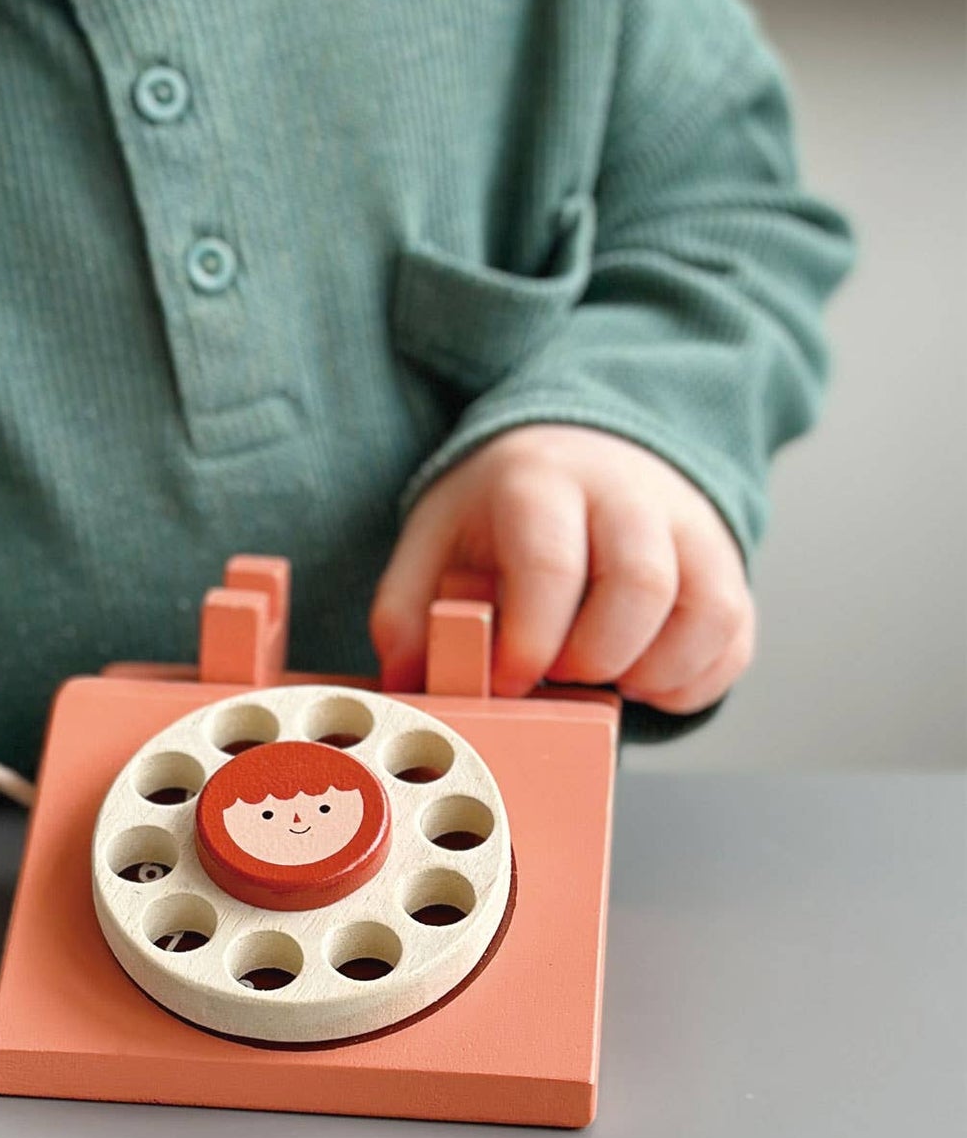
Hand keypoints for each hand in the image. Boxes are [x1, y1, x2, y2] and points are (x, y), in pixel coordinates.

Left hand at [369, 423, 754, 711]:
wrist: (582, 452)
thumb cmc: (504, 512)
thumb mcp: (437, 540)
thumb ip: (407, 611)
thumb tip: (404, 686)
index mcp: (542, 480)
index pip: (550, 562)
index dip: (529, 640)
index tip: (509, 680)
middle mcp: (628, 492)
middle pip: (641, 583)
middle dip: (595, 658)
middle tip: (559, 676)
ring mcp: (688, 526)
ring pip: (707, 611)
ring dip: (653, 674)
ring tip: (603, 679)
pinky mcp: (726, 565)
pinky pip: (734, 637)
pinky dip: (692, 680)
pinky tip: (643, 680)